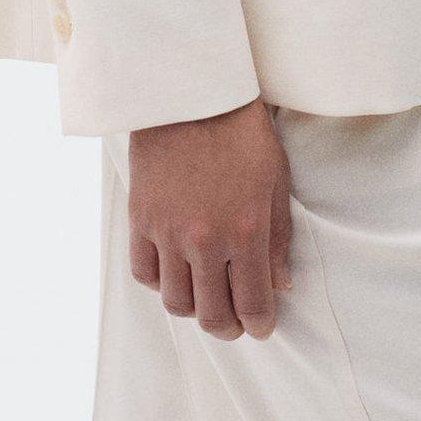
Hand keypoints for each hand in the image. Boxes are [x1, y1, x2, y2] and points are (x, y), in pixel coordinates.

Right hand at [127, 95, 293, 340]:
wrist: (192, 92)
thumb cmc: (241, 131)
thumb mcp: (274, 180)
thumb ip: (278, 238)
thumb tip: (279, 283)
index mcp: (245, 231)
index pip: (252, 304)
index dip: (260, 324)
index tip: (261, 326)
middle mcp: (204, 240)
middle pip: (212, 314)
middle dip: (228, 328)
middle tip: (235, 323)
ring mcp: (168, 231)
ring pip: (176, 302)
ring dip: (194, 309)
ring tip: (205, 297)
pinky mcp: (141, 218)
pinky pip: (144, 273)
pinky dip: (160, 283)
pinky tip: (175, 273)